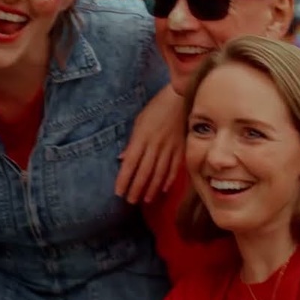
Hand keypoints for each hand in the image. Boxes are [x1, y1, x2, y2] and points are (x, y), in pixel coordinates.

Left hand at [115, 86, 184, 203]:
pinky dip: (168, 180)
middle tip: (131, 201)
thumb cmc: (157, 108)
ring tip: (146, 200)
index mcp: (141, 137)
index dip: (124, 179)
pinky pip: (175, 168)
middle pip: (144, 171)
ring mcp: (170, 148)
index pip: (130, 163)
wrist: (182, 98)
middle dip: (136, 188)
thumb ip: (132, 143)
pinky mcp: (181, 148)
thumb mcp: (139, 121)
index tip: (118, 192)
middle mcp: (155, 145)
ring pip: (159, 173)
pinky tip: (163, 189)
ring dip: (152, 188)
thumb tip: (122, 159)